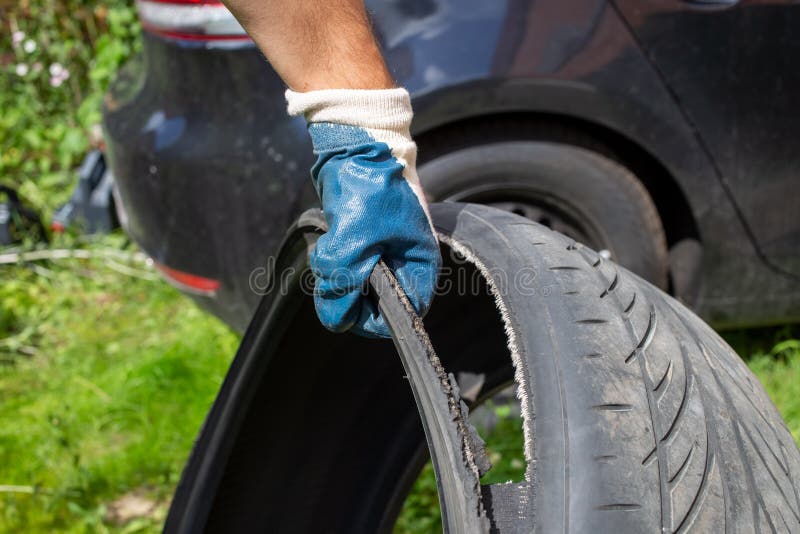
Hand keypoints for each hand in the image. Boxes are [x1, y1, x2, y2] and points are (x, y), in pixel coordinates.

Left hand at [287, 88, 440, 337]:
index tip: (345, 302)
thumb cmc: (367, 189)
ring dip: (336, 274)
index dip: (372, 319)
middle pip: (376, 306)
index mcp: (420, 266)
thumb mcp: (355, 242)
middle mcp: (406, 264)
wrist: (354, 144)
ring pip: (356, 288)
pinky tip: (330, 240)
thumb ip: (345, 285)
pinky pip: (346, 269)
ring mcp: (386, 254)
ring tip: (331, 246)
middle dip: (348, 292)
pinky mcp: (365, 244)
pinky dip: (332, 261)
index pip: (403, 316)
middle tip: (333, 266)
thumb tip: (337, 318)